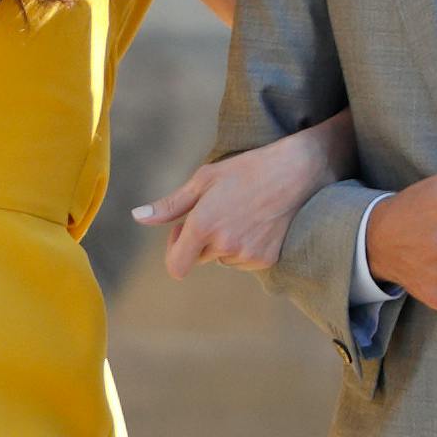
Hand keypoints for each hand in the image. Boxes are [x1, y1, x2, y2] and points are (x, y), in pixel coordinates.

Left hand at [133, 124, 343, 278]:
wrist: (297, 172)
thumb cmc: (247, 169)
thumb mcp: (204, 179)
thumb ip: (170, 205)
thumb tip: (138, 216)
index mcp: (203, 225)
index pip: (176, 266)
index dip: (174, 251)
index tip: (184, 232)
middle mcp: (224, 245)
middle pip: (198, 258)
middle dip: (201, 240)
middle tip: (219, 210)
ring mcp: (247, 255)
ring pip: (222, 259)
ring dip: (224, 243)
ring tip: (243, 212)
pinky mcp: (266, 260)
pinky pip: (244, 261)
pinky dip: (245, 247)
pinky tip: (258, 222)